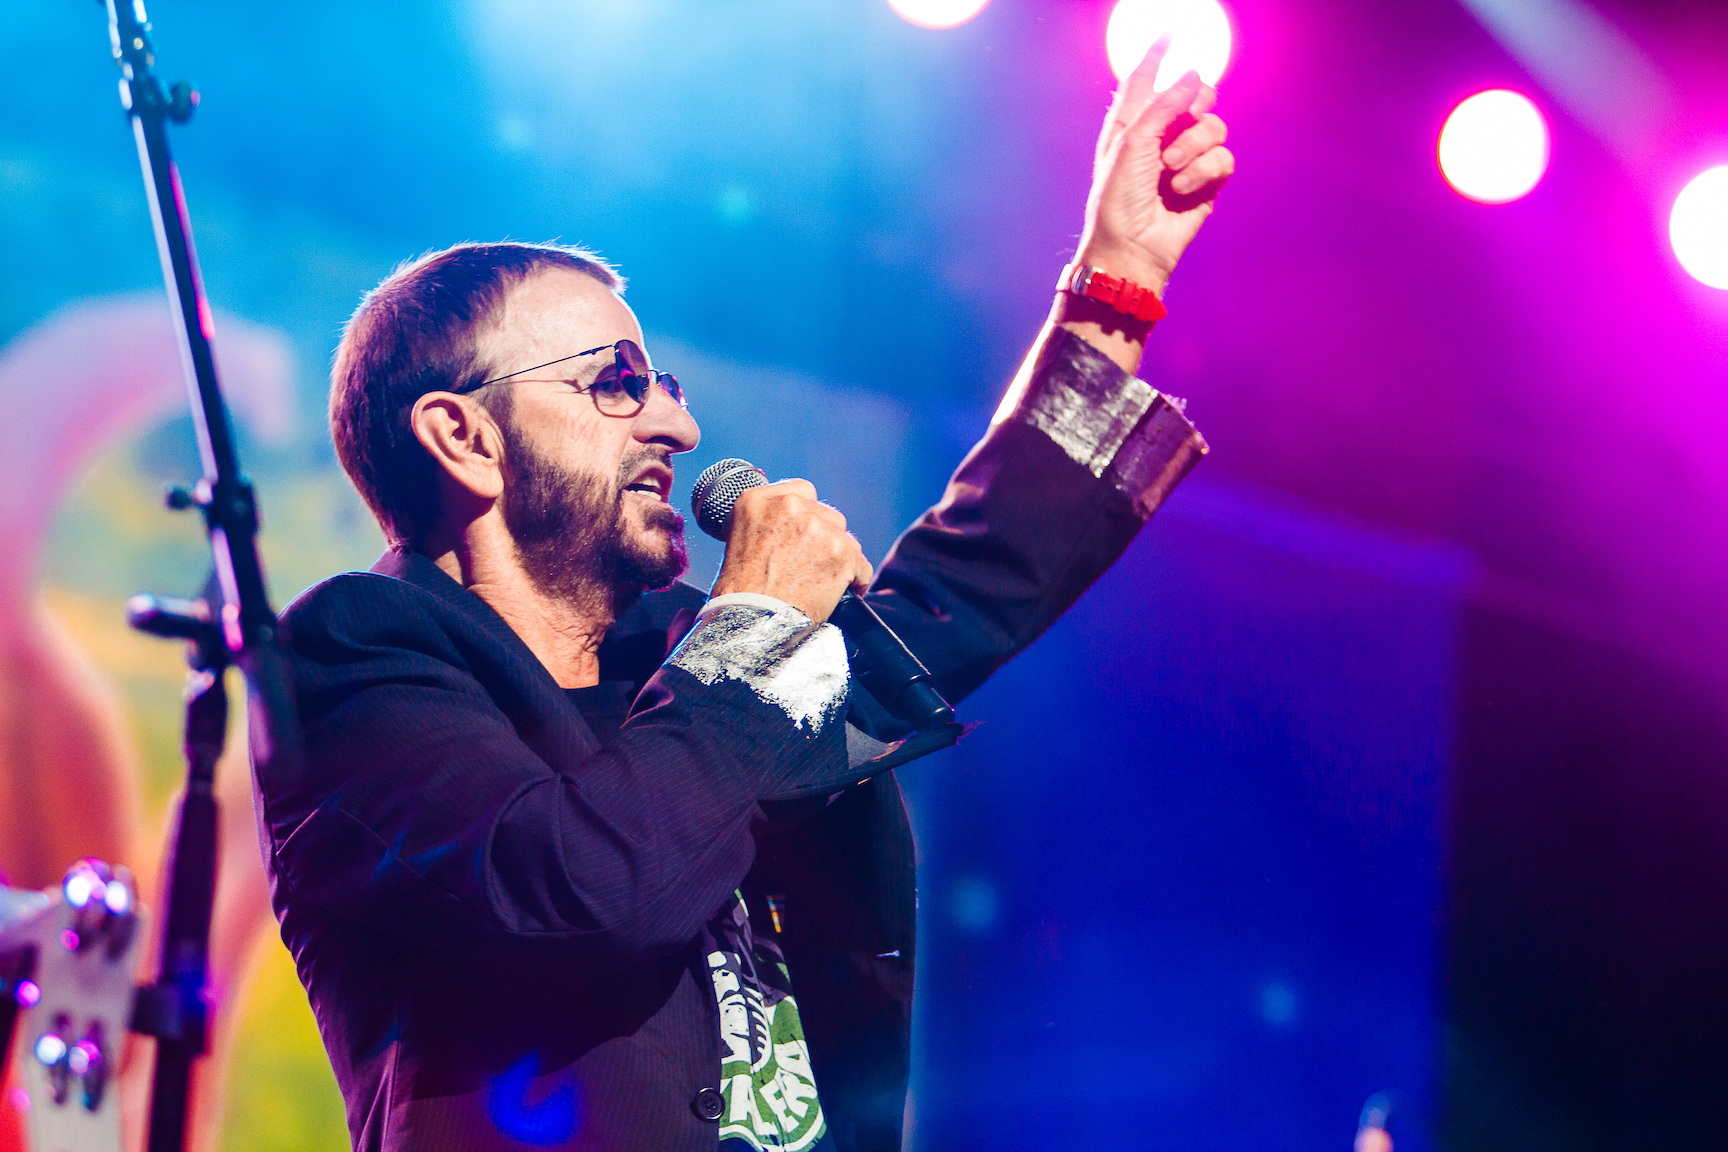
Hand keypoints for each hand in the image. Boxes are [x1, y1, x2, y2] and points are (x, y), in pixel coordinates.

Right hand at [709, 479, 872, 623]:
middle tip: (809, 564)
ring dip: (839, 557)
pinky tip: (843, 592)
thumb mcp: (739, 540)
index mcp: (758, 500)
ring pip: (845, 538)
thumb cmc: (741, 593)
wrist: (752, 623)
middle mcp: (789, 507)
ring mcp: (818, 529)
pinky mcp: (841, 553)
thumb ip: (767, 522)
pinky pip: (861, 565)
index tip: (802, 533)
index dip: (805, 515)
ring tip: (824, 581)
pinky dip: (856, 580)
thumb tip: (792, 524)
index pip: (801, 491)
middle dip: (823, 538)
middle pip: (826, 514)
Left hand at [1075, 36, 1234, 296]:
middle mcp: (1162, 136)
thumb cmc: (1117, 199)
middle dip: (1196, 101)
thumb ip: (1163, 105)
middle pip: (1198, 95)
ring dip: (1194, 144)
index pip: (1146, 79)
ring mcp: (1187, 159)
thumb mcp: (1132, 143)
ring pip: (1215, 126)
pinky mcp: (1207, 182)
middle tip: (1187, 114)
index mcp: (1133, 123)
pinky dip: (1203, 169)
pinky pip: (1223, 158)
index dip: (1158, 54)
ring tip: (1170, 168)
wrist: (1130, 248)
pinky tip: (1181, 187)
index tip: (1170, 30)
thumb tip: (1194, 75)